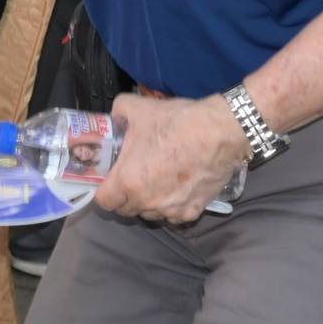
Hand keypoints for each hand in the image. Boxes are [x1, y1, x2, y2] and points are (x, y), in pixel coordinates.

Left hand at [91, 92, 250, 223]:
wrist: (219, 132)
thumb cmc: (176, 122)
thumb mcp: (137, 108)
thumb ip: (118, 113)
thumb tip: (114, 116)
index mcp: (128, 181)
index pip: (104, 201)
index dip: (103, 191)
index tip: (109, 180)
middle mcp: (147, 202)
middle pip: (126, 210)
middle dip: (125, 197)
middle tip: (131, 177)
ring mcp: (171, 210)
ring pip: (150, 214)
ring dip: (148, 203)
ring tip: (156, 182)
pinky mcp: (193, 211)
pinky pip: (174, 215)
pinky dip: (172, 206)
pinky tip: (176, 188)